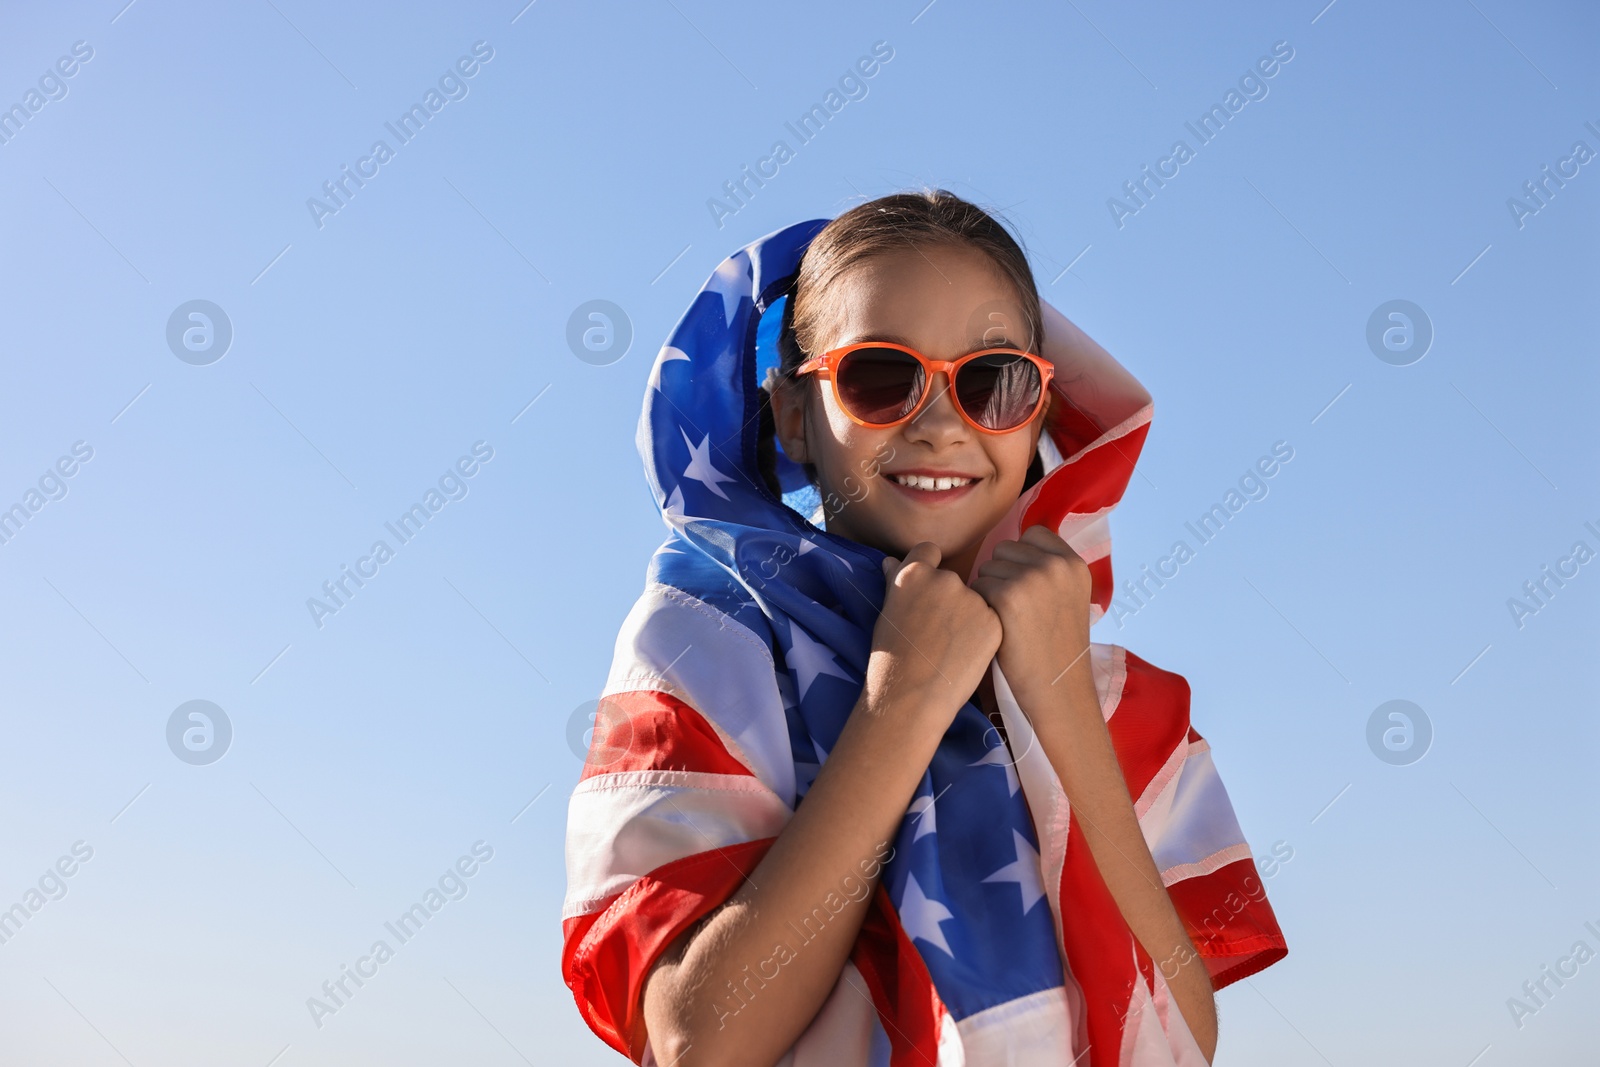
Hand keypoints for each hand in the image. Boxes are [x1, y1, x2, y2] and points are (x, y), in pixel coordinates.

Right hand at [869, 541, 1002, 727]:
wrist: (911, 695)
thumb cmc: (891, 659)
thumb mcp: (888, 613)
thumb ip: (895, 583)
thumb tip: (891, 561)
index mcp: (914, 573)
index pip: (929, 551)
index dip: (930, 568)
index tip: (928, 592)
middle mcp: (945, 579)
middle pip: (954, 579)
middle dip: (950, 599)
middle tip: (939, 632)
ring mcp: (972, 599)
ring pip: (975, 601)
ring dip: (969, 617)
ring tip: (952, 648)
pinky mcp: (994, 620)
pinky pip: (991, 619)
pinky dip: (983, 634)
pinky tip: (967, 654)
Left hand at [968, 524, 1094, 703]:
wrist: (1057, 688)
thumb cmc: (1055, 647)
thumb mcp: (1070, 598)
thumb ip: (1050, 569)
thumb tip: (1018, 544)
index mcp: (1073, 563)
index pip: (1032, 534)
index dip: (1021, 558)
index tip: (1025, 587)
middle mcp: (1055, 565)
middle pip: (1004, 549)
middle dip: (1002, 574)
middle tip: (1016, 609)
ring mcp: (1033, 579)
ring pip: (987, 568)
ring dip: (988, 591)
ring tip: (1008, 621)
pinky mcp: (1008, 596)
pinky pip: (976, 588)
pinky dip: (979, 607)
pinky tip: (996, 628)